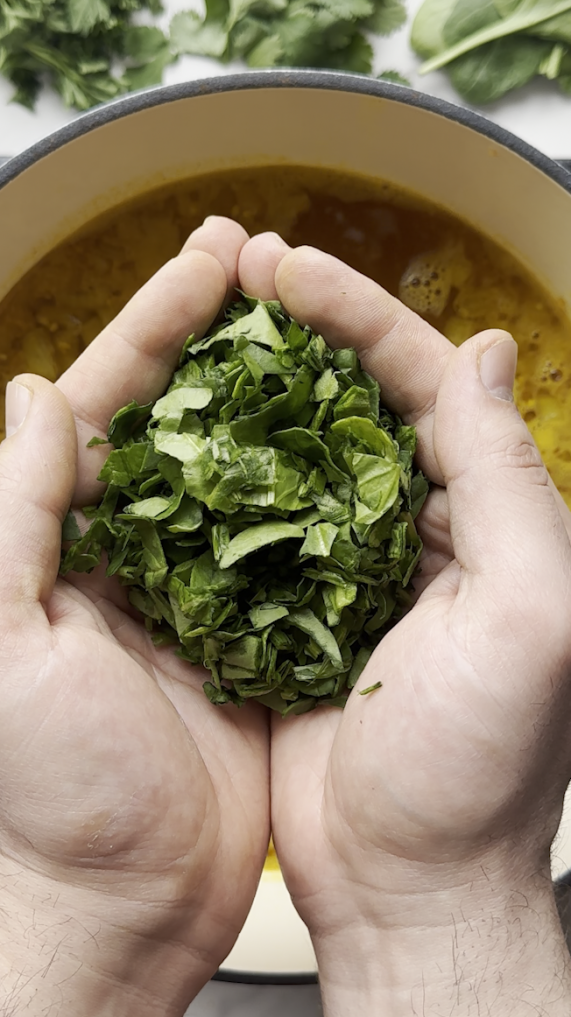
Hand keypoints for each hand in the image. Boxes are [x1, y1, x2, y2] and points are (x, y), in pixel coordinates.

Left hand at [0, 219, 268, 1016]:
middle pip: (180, 416)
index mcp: (60, 539)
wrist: (121, 902)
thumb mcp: (2, 645)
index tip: (211, 262)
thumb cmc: (50, 791)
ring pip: (241, 464)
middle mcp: (129, 549)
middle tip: (264, 263)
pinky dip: (314, 487)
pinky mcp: (252, 630)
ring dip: (274, 396)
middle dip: (218, 335)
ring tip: (317, 329)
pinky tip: (348, 443)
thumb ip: (15, 514)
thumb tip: (33, 396)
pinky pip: (286, 541)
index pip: (107, 400)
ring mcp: (196, 586)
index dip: (158, 324)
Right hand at [238, 234, 570, 1014]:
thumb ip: (511, 481)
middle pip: (362, 402)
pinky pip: (263, 528)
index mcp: (490, 519)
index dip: (359, 316)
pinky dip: (229, 481)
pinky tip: (189, 442)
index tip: (290, 270)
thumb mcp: (530, 615)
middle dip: (304, 332)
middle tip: (238, 272)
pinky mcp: (299, 612)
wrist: (410, 884)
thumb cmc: (479, 771)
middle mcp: (427, 531)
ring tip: (203, 334)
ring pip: (305, 455)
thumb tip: (488, 353)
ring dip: (261, 394)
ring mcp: (357, 569)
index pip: (426, 383)